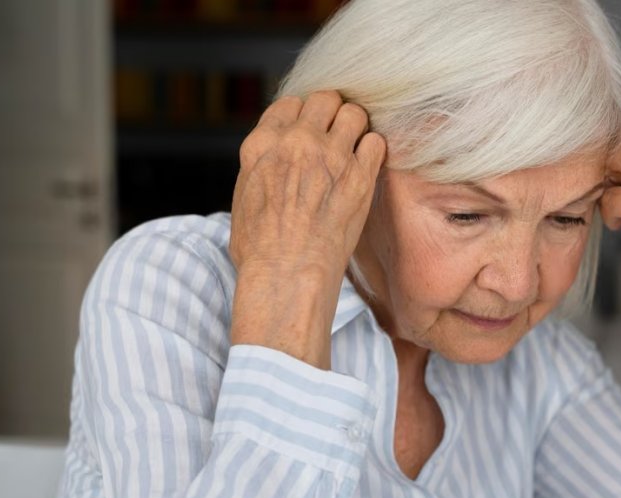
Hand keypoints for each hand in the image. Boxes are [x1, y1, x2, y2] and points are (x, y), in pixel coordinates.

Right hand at [228, 90, 385, 365]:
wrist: (286, 275)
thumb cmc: (260, 251)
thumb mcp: (244, 199)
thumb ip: (260, 168)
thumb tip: (271, 161)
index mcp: (261, 145)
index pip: (289, 104)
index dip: (303, 116)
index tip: (310, 130)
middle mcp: (296, 142)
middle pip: (324, 99)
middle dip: (332, 112)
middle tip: (338, 134)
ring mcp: (330, 156)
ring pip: (354, 113)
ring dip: (357, 127)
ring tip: (356, 148)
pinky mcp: (359, 176)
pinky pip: (376, 142)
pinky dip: (374, 150)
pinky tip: (368, 167)